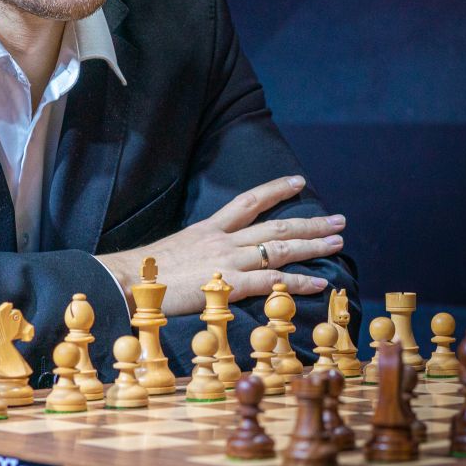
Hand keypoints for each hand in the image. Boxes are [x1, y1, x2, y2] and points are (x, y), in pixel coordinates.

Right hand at [95, 175, 343, 315]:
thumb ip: (197, 253)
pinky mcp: (228, 284)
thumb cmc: (145, 272)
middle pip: (274, 224)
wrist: (127, 280)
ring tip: (338, 241)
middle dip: (309, 221)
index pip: (248, 201)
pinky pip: (273, 281)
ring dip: (313, 244)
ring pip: (279, 247)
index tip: (298, 182)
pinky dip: (299, 281)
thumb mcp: (174, 252)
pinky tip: (320, 282)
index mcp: (208, 229)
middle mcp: (222, 240)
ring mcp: (227, 260)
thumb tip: (208, 259)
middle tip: (338, 219)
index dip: (275, 190)